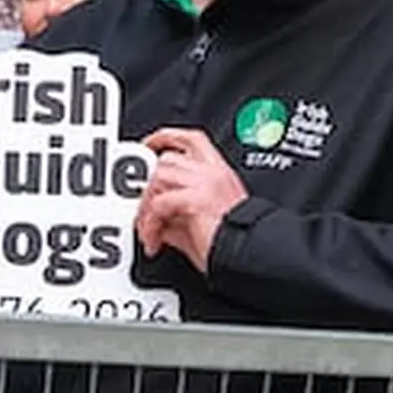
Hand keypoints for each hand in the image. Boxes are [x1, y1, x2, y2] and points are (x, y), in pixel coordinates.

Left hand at [133, 126, 246, 272]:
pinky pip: (159, 204)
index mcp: (220, 173)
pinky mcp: (196, 199)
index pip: (192, 140)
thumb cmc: (232, 245)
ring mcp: (206, 183)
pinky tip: (154, 240)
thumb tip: (154, 216)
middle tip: (143, 211)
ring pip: (160, 176)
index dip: (166, 137)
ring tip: (148, 230)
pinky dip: (150, 224)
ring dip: (146, 208)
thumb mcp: (200, 224)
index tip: (148, 145)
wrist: (250, 256)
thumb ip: (177, 213)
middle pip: (168, 159)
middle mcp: (214, 173)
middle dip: (149, 186)